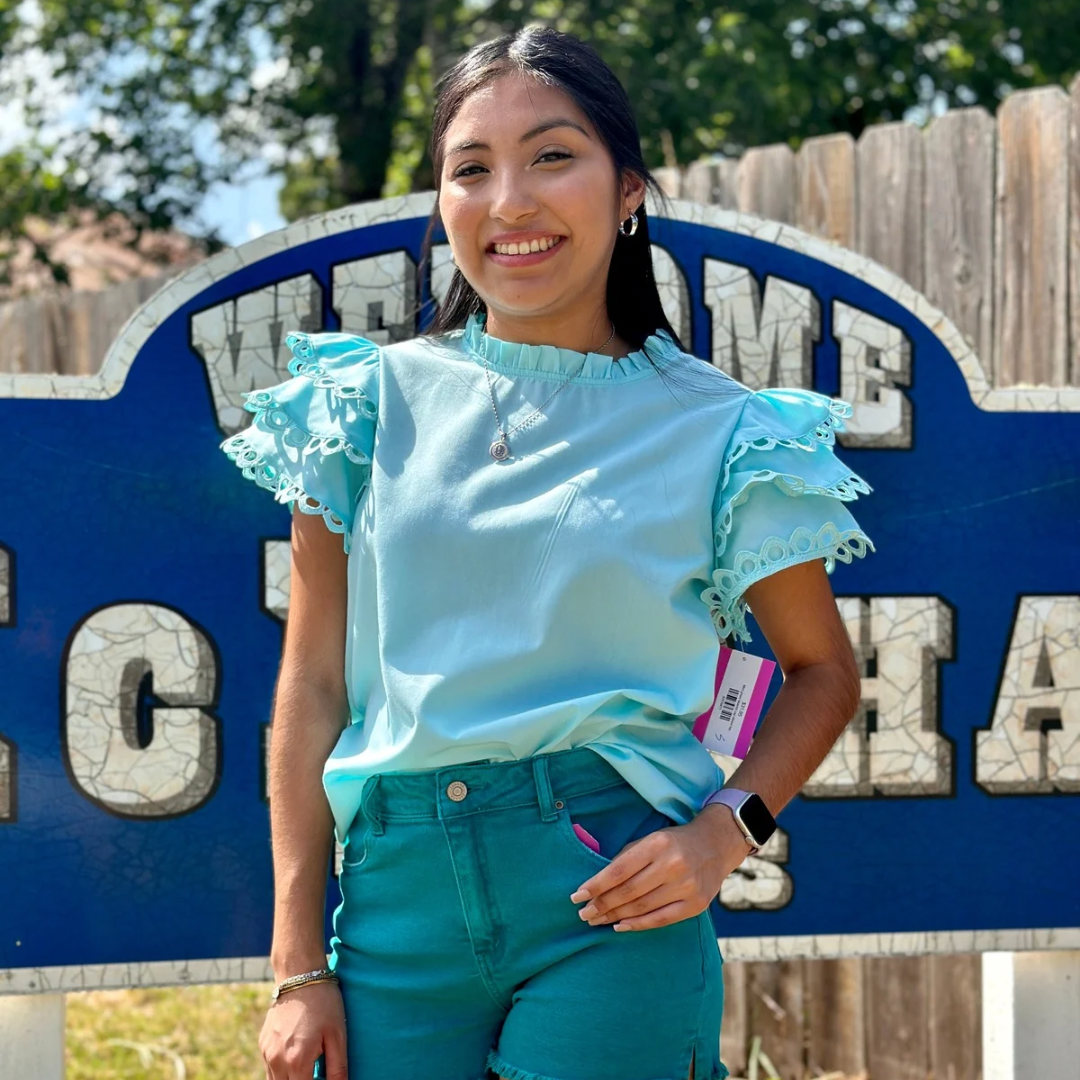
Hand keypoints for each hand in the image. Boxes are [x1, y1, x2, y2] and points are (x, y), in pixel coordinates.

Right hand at [259, 978, 347, 1079]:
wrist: (300, 974)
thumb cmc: (324, 1003)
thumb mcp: (338, 1035)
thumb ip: (337, 1069)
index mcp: (297, 1061)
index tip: (323, 1078)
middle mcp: (277, 1061)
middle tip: (316, 1073)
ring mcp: (267, 1052)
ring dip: (291, 1079)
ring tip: (308, 1068)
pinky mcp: (263, 1043)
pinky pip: (270, 1068)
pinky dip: (282, 1070)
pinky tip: (297, 1056)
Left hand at [569, 804, 752, 930]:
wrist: (715, 845)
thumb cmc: (674, 842)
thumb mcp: (650, 839)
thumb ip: (626, 858)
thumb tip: (596, 884)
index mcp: (658, 844)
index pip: (619, 870)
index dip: (596, 885)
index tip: (577, 896)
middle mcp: (673, 865)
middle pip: (628, 891)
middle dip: (602, 904)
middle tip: (583, 913)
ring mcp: (687, 887)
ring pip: (642, 907)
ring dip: (615, 917)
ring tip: (596, 920)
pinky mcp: (696, 905)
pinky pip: (661, 919)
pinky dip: (638, 925)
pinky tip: (620, 926)